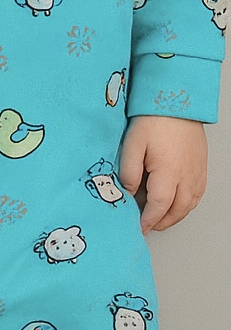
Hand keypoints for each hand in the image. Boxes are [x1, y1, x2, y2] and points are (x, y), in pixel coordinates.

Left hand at [119, 115, 206, 232]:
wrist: (177, 102)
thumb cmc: (154, 120)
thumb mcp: (132, 145)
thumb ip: (129, 172)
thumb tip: (128, 193)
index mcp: (168, 173)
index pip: (158, 207)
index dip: (148, 220)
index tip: (139, 227)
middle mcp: (186, 177)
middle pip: (177, 211)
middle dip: (162, 222)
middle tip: (147, 226)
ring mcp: (197, 173)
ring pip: (189, 205)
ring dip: (175, 215)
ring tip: (159, 217)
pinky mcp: (201, 167)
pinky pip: (197, 194)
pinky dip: (187, 204)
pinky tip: (176, 202)